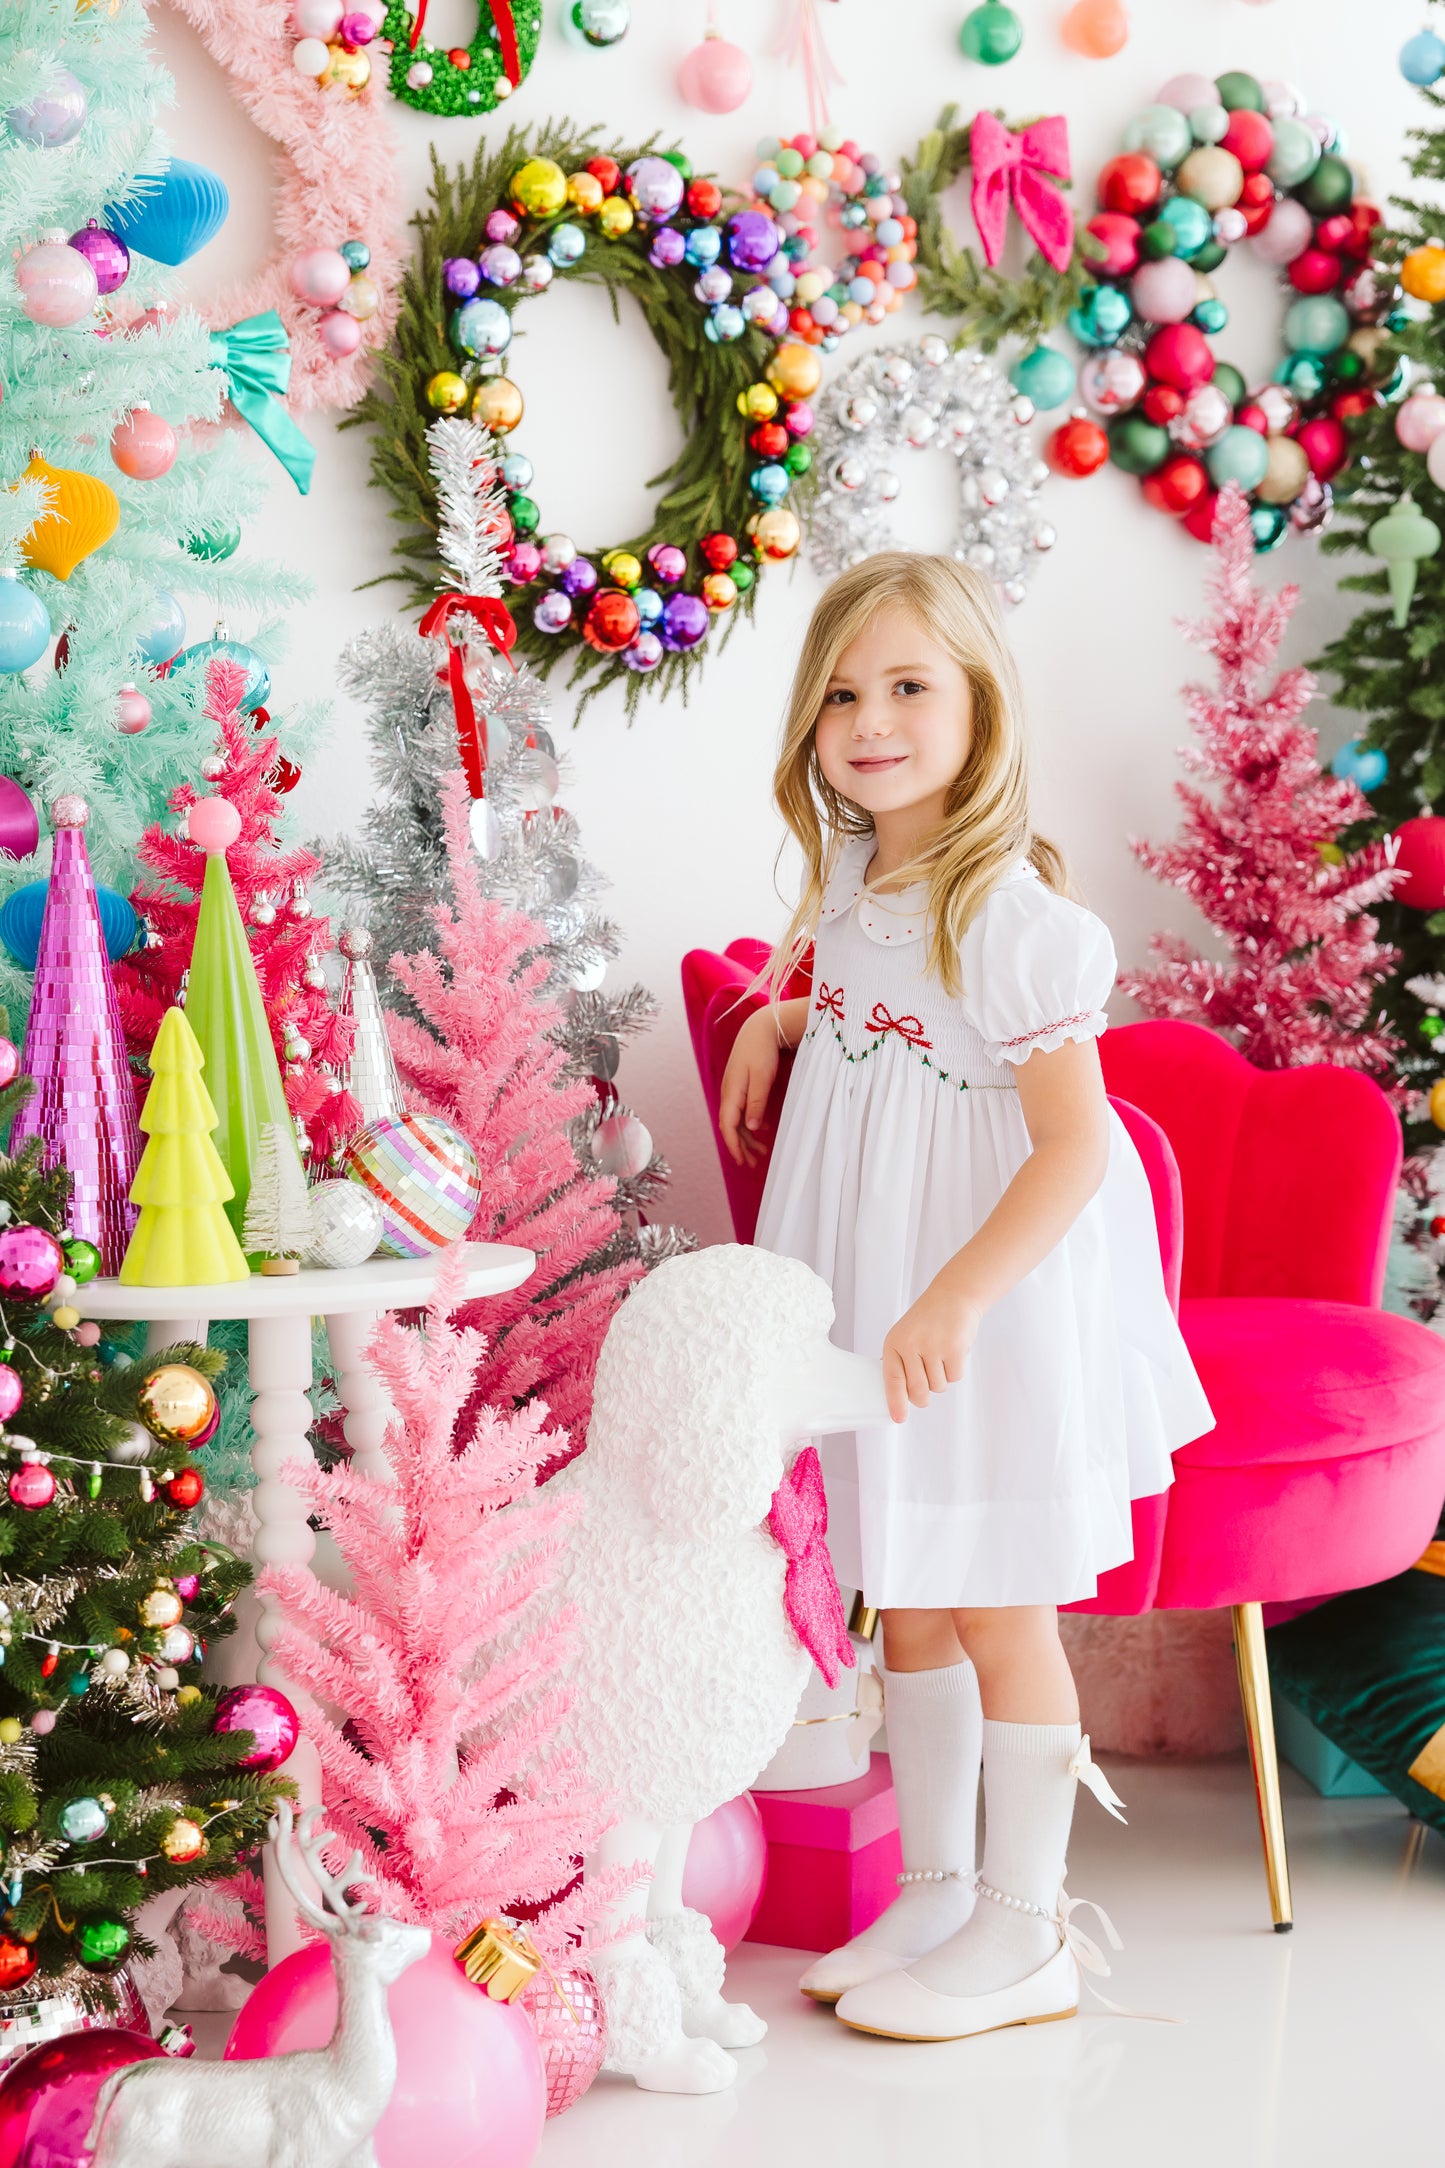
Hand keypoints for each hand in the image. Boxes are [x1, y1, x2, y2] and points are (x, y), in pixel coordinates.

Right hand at [718, 1008, 782, 1167]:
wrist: (759, 1028)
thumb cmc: (762, 1051)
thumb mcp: (763, 1077)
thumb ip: (756, 1103)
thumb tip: (750, 1128)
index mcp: (732, 1093)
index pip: (728, 1126)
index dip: (734, 1145)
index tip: (741, 1161)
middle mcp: (729, 1093)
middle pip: (731, 1126)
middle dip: (740, 1146)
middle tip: (752, 1163)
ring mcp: (733, 1089)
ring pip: (736, 1120)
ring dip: (746, 1137)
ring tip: (760, 1151)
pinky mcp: (740, 1086)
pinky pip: (740, 1110)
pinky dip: (749, 1124)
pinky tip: (761, 1130)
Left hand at [882, 1282, 981, 1423]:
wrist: (954, 1296)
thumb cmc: (929, 1319)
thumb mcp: (905, 1335)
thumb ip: (901, 1361)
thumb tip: (899, 1394)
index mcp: (894, 1342)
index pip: (892, 1379)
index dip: (895, 1402)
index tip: (898, 1417)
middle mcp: (911, 1345)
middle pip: (918, 1390)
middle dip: (923, 1397)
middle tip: (926, 1390)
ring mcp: (933, 1347)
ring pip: (938, 1386)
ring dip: (941, 1378)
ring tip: (940, 1356)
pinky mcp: (954, 1349)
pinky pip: (954, 1377)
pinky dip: (955, 1370)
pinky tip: (952, 1352)